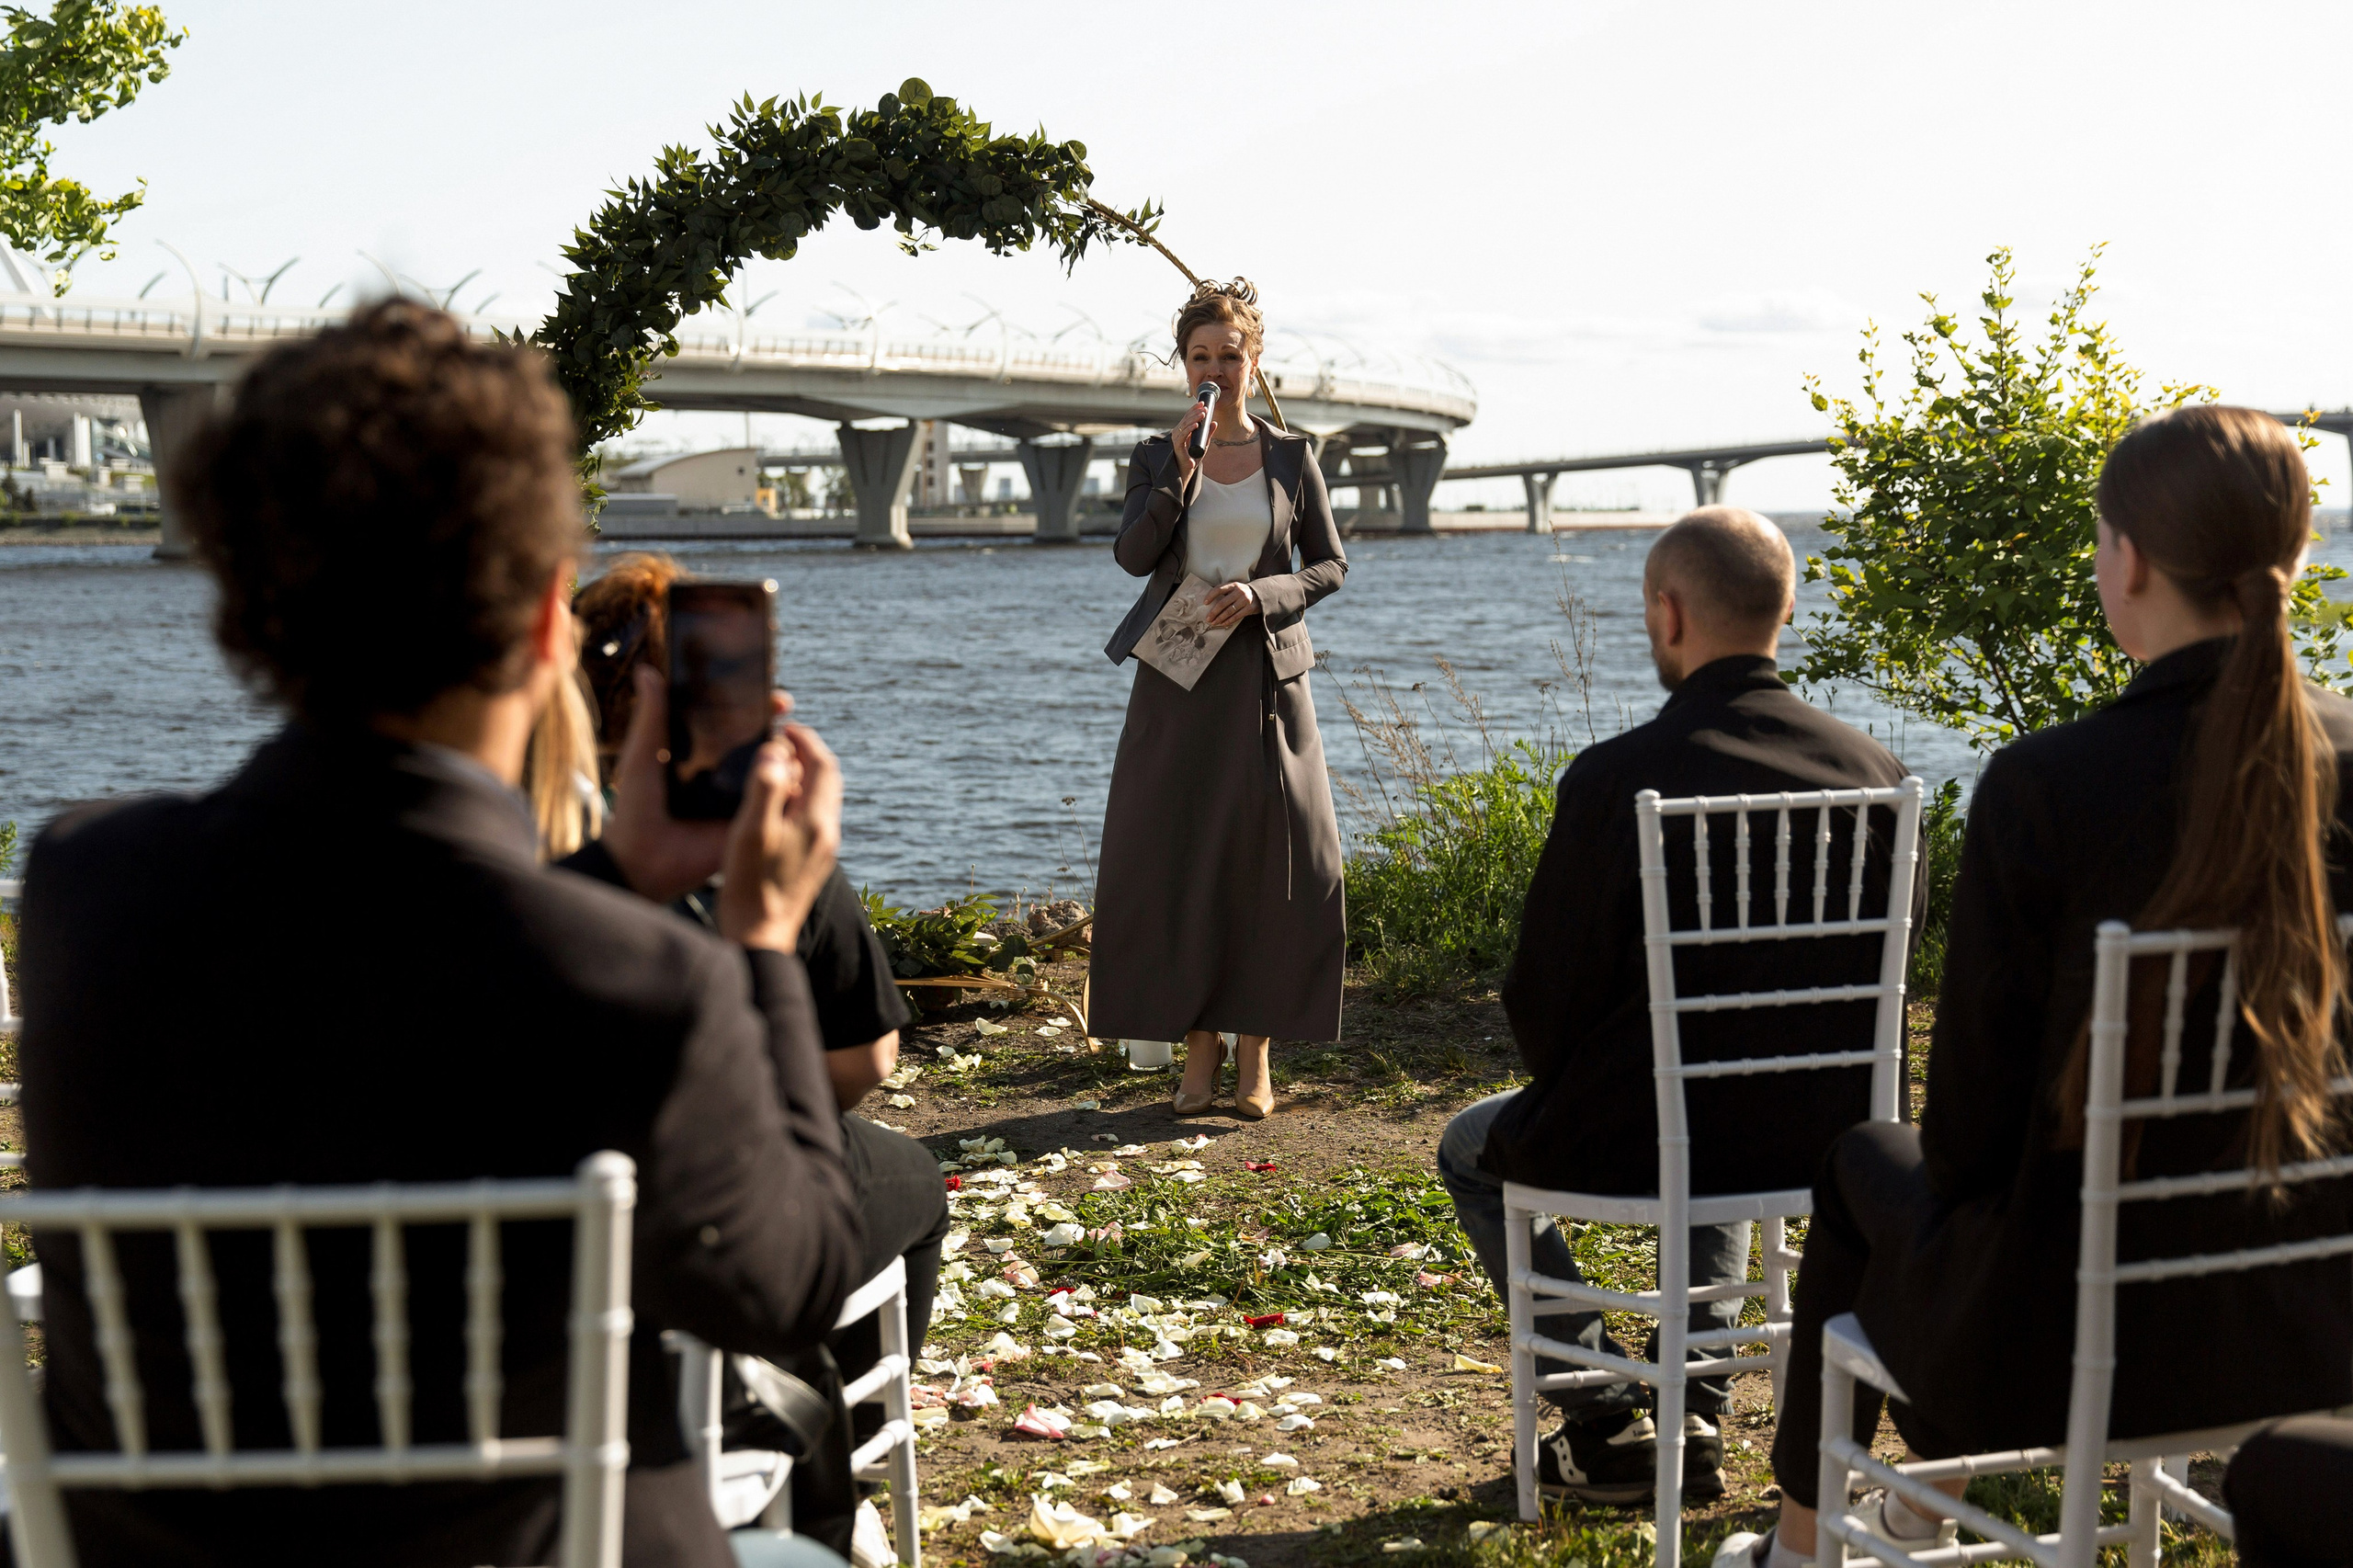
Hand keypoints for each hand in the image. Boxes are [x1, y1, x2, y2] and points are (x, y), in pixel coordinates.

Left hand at [600, 665, 785, 902]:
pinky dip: (789, 792)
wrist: (640, 859)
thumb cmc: (636, 807)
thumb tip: (648, 670)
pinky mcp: (750, 824)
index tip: (775, 697)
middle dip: (782, 730)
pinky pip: (777, 805)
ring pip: (777, 771)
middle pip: (764, 744)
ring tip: (782, 751)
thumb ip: (652, 714)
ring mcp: (741, 799)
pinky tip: (792, 780)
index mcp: (703, 754)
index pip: (738, 723)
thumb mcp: (643, 755)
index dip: (759, 707)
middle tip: (785, 719)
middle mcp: (726, 774)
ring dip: (788, 758)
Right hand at [716, 723, 841, 952]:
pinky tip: (774, 807)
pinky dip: (800, 800)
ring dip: (804, 778)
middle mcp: (828, 833)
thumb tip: (776, 752)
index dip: (806, 740)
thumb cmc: (750, 885)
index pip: (824, 764)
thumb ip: (766, 788)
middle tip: (778, 742)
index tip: (783, 727)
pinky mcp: (814, 863)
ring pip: (822, 800)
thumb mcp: (751, 831)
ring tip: (773, 769)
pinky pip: (814, 819)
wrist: (760, 938)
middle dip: (807, 755)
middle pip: (828, 780)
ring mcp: (823, 850)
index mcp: (817, 821)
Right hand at [1169, 398, 1208, 483]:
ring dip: (1194, 418)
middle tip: (1204, 407)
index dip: (1195, 409)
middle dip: (1196, 412)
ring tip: (1202, 414)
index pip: (1188, 416)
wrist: (1187, 470)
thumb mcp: (1204, 443)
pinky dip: (1190, 429)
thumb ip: (1208, 433)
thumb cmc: (1193, 457)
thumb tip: (1214, 422)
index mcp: (1183, 430)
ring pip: (1185, 425)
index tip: (1203, 403)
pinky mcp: (1178, 445)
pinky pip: (1183, 435)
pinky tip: (1196, 425)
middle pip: (1186, 418)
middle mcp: (1178, 432)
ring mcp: (1177, 438)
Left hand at [1203, 580, 1256, 629]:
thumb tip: (1210, 603)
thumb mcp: (1235, 588)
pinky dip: (1228, 621)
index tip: (1205, 603)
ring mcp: (1245, 600)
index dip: (1211, 596)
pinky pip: (1236, 616)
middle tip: (1208, 618)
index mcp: (1233, 585)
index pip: (1219, 589)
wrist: (1260, 595)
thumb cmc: (1242, 593)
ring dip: (1220, 618)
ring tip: (1213, 622)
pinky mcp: (1249, 609)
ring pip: (1229, 611)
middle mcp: (1239, 591)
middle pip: (1223, 603)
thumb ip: (1225, 592)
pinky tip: (1223, 624)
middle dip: (1213, 612)